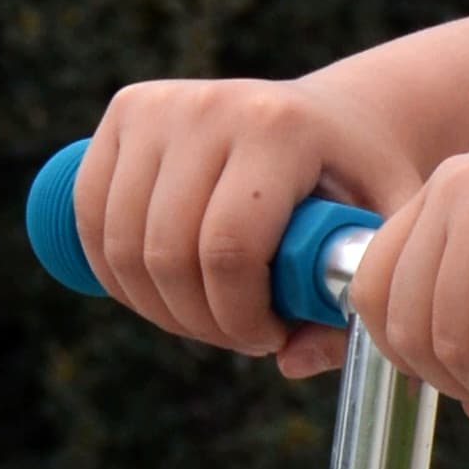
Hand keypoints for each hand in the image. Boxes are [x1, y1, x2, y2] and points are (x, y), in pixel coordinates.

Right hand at [74, 72, 413, 384]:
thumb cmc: (361, 189)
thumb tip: (289, 363)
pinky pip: (88, 216)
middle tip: (239, 335)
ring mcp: (159, 104)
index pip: (228, 249)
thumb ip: (352, 306)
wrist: (334, 118)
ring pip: (121, 245)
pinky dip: (116, 274)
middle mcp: (210, 106)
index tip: (271, 337)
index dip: (239, 317)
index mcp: (279, 129)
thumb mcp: (380, 239)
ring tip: (206, 315)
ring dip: (156, 307)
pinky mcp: (125, 110)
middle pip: (167, 253)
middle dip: (200, 322)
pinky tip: (161, 292)